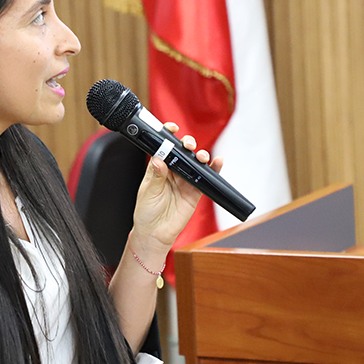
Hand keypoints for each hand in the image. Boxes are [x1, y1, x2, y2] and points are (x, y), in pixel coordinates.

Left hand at [130, 123, 223, 252]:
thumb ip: (156, 176)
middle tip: (187, 145)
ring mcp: (185, 181)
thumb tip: (159, 159)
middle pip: (182, 152)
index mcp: (158, 168)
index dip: (168, 137)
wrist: (155, 234)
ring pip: (195, 163)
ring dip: (200, 155)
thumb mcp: (148, 192)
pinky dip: (213, 169)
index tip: (172, 129)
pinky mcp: (195, 191)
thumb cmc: (146, 212)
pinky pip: (206, 178)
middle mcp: (172, 172)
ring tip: (200, 156)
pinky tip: (217, 162)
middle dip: (186, 144)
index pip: (164, 148)